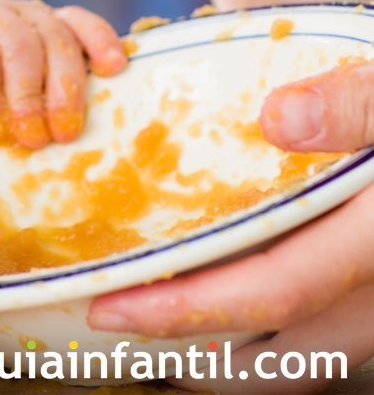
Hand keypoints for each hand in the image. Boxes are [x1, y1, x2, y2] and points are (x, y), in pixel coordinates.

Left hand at [0, 0, 125, 147]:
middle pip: (17, 43)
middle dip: (28, 95)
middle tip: (34, 141)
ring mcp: (22, 12)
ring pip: (53, 33)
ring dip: (66, 85)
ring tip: (67, 131)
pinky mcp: (52, 18)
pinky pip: (81, 21)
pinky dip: (100, 41)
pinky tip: (114, 69)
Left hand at [88, 61, 373, 392]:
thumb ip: (352, 104)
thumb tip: (279, 121)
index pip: (275, 289)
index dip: (188, 307)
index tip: (113, 306)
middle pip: (282, 356)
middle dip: (193, 352)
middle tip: (119, 319)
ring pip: (303, 357)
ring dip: (227, 352)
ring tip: (156, 319)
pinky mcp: (371, 289)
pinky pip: (319, 334)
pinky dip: (261, 334)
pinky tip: (217, 291)